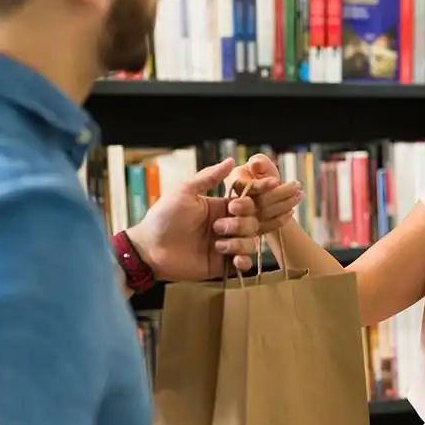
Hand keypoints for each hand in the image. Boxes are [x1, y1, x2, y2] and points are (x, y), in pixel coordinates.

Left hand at [126, 159, 278, 280]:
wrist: (150, 248)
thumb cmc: (163, 216)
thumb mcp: (185, 191)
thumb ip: (209, 177)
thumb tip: (230, 161)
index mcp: (220, 206)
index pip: (249, 198)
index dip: (261, 191)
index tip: (274, 184)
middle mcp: (226, 224)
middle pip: (254, 220)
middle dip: (242, 222)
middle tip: (221, 224)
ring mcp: (225, 244)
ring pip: (250, 240)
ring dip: (238, 240)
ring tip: (217, 243)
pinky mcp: (221, 263)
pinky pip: (243, 262)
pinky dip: (242, 260)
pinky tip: (233, 259)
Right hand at [224, 154, 301, 235]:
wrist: (265, 193)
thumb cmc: (261, 174)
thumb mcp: (260, 164)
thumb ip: (259, 162)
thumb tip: (255, 164)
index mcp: (233, 182)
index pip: (245, 187)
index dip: (261, 185)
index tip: (276, 181)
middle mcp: (232, 201)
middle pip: (255, 202)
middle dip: (279, 194)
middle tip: (297, 186)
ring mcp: (241, 218)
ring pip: (262, 216)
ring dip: (284, 205)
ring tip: (299, 195)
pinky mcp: (250, 231)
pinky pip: (265, 228)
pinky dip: (281, 219)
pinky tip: (292, 211)